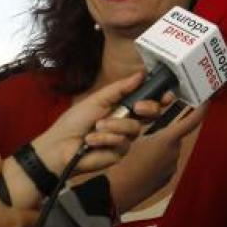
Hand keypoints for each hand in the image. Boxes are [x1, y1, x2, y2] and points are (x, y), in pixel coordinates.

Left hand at [29, 73, 166, 175]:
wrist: (60, 147)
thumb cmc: (74, 121)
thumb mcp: (97, 99)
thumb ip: (120, 88)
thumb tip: (141, 73)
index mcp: (122, 107)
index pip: (147, 101)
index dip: (159, 98)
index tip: (166, 95)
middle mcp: (126, 122)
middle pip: (152, 114)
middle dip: (148, 108)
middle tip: (137, 108)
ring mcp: (125, 139)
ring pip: (135, 128)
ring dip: (114, 126)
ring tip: (96, 128)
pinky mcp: (120, 153)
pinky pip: (122, 143)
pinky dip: (106, 139)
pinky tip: (92, 142)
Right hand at [105, 102, 205, 212]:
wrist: (120, 189)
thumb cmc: (124, 160)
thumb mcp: (133, 136)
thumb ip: (149, 129)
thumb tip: (157, 128)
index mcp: (168, 139)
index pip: (192, 121)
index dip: (201, 110)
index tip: (206, 102)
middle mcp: (175, 152)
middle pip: (176, 137)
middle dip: (167, 133)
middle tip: (149, 134)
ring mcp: (172, 167)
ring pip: (171, 151)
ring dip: (161, 148)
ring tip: (142, 152)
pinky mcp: (167, 178)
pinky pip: (166, 164)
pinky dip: (159, 161)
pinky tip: (144, 165)